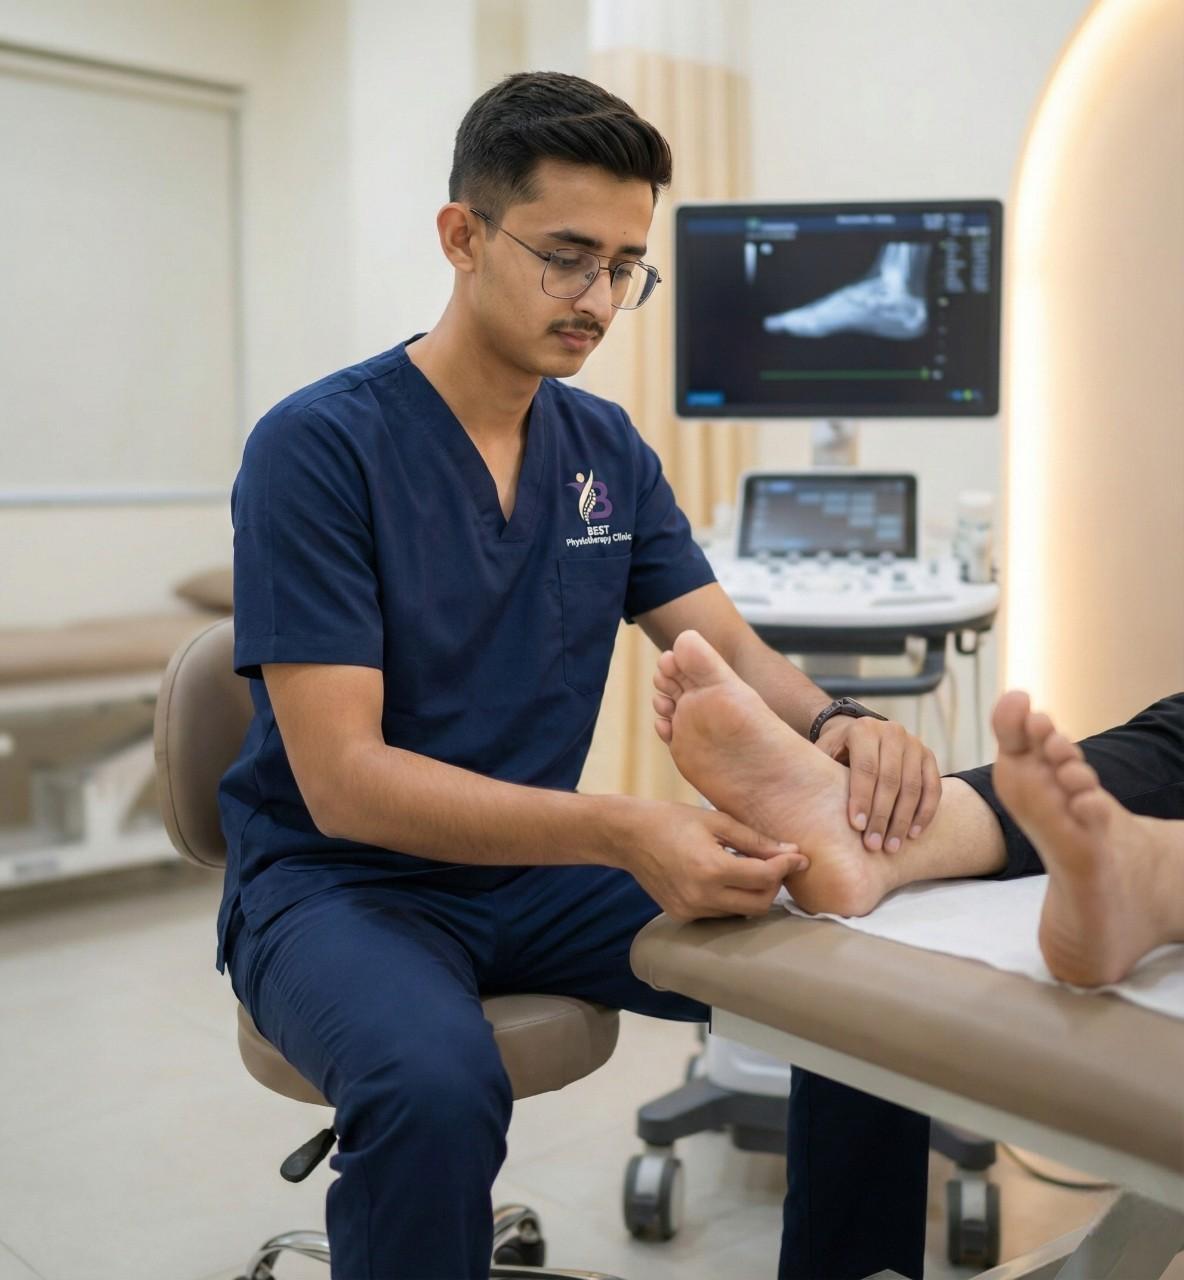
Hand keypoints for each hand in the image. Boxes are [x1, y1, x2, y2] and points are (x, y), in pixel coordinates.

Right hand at [618, 799, 808, 921]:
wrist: (628, 835)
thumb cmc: (670, 820)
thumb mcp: (716, 821)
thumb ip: (754, 840)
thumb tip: (789, 851)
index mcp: (711, 869)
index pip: (764, 878)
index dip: (786, 867)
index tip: (799, 857)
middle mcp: (701, 896)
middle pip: (759, 904)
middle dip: (774, 885)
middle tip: (777, 863)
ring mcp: (690, 910)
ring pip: (740, 912)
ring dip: (754, 893)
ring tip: (750, 867)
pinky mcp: (682, 915)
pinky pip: (720, 913)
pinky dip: (731, 898)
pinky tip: (727, 877)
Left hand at [814, 716, 941, 852]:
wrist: (862, 734)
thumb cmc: (838, 751)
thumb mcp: (825, 753)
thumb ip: (820, 772)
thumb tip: (807, 806)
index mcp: (863, 729)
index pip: (865, 767)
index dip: (861, 798)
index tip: (857, 827)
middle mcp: (892, 732)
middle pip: (890, 780)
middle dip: (881, 816)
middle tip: (873, 845)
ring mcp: (914, 743)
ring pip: (912, 787)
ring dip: (903, 820)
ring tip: (892, 847)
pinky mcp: (929, 756)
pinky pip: (933, 787)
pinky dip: (925, 813)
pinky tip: (914, 834)